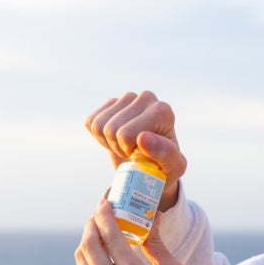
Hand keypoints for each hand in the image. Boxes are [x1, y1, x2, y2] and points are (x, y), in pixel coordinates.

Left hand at [75, 199, 190, 264]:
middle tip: (99, 214)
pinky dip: (89, 259)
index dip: (104, 213)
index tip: (105, 202)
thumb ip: (158, 243)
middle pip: (89, 243)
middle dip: (91, 223)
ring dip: (87, 240)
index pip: (110, 234)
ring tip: (97, 231)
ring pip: (82, 258)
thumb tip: (153, 216)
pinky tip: (99, 254)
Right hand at [86, 90, 186, 211]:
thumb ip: (165, 154)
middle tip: (134, 153)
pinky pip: (90, 122)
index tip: (143, 155)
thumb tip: (143, 138)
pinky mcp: (111, 102)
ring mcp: (127, 98)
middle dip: (118, 148)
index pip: (126, 134)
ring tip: (127, 146)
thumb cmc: (166, 166)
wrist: (153, 164)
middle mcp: (146, 98)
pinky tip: (116, 139)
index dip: (128, 150)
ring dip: (109, 143)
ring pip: (99, 126)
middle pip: (111, 130)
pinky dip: (99, 137)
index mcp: (163, 111)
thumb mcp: (173, 167)